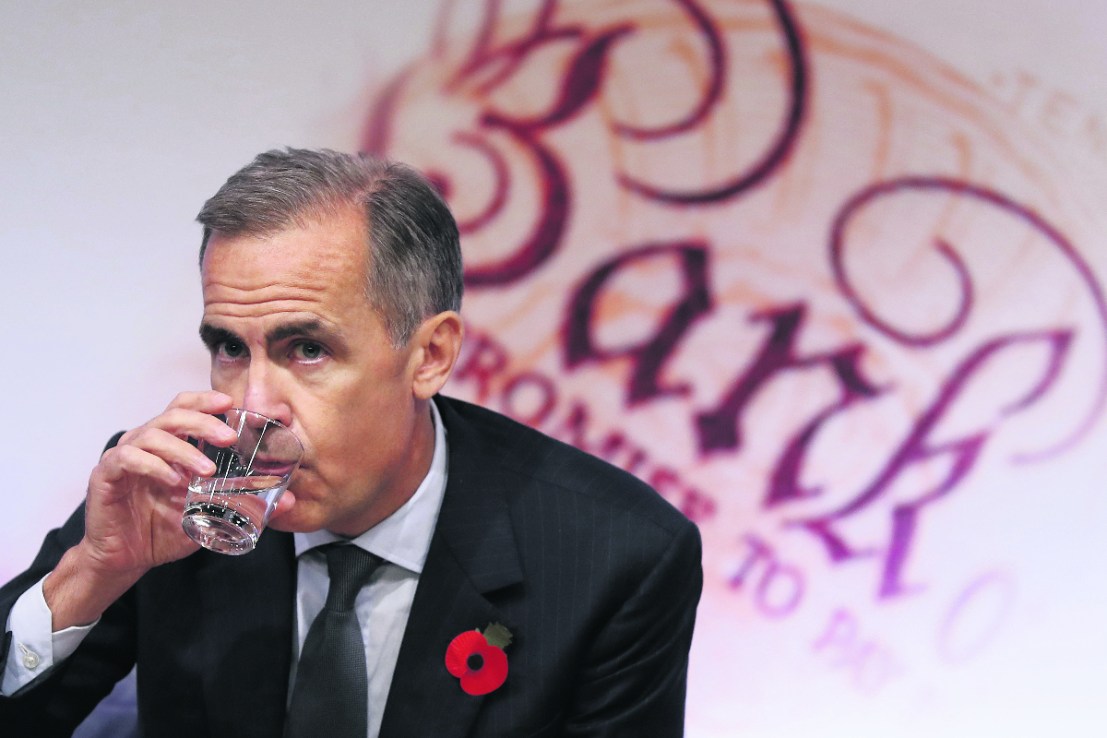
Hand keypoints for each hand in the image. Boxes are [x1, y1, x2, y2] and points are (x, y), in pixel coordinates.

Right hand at [44, 391, 236, 628]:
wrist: (124, 559)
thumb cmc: (163, 529)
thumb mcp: (209, 514)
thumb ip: (244, 504)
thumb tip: (288, 501)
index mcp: (169, 444)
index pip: (184, 407)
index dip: (205, 400)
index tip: (229, 404)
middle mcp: (146, 442)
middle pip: (173, 414)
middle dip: (203, 421)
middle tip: (228, 438)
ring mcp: (124, 455)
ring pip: (153, 434)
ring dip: (183, 449)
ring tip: (206, 470)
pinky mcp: (106, 474)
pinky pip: (128, 458)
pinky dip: (153, 466)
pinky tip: (172, 481)